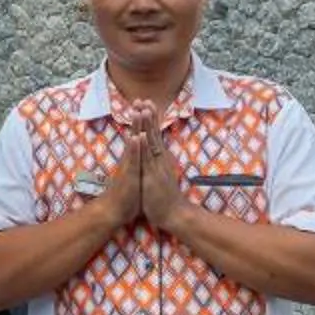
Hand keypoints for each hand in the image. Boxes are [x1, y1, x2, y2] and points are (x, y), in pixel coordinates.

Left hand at [131, 112, 187, 232]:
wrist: (175, 214)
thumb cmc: (165, 196)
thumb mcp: (160, 175)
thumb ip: (157, 163)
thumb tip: (156, 153)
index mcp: (160, 158)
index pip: (154, 135)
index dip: (150, 119)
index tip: (145, 103)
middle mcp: (160, 159)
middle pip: (153, 133)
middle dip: (148, 116)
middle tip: (144, 99)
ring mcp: (157, 166)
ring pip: (151, 142)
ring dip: (146, 125)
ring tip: (142, 109)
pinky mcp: (153, 176)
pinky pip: (148, 159)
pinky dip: (144, 146)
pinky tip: (140, 135)